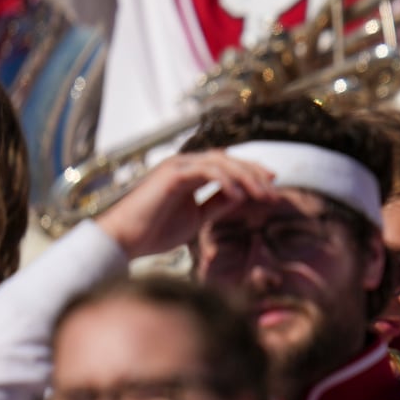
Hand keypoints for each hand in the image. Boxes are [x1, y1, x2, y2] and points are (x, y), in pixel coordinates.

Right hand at [95, 152, 276, 259]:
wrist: (126, 241)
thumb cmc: (155, 231)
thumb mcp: (197, 218)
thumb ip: (216, 204)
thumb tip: (240, 196)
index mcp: (190, 174)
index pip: (226, 166)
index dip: (251, 172)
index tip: (271, 185)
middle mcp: (184, 165)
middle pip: (228, 159)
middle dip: (254, 173)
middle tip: (273, 190)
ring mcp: (177, 166)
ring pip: (221, 161)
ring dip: (246, 177)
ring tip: (262, 195)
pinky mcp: (172, 173)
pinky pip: (207, 171)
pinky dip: (226, 181)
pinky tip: (239, 196)